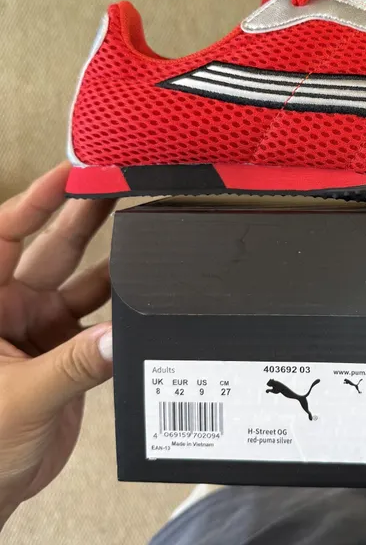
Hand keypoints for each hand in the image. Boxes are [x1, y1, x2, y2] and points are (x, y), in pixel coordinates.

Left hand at [0, 163, 114, 527]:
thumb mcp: (20, 400)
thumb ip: (73, 366)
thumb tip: (117, 339)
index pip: (3, 237)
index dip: (34, 202)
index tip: (68, 175)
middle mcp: (9, 308)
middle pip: (49, 249)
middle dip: (82, 216)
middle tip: (115, 187)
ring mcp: (39, 326)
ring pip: (79, 278)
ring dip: (111, 256)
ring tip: (141, 227)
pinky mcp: (65, 347)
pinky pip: (99, 313)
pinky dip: (121, 304)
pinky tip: (142, 290)